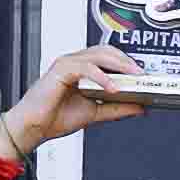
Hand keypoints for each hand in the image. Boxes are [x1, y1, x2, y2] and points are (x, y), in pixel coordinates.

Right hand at [0, 45, 130, 163]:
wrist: (34, 128)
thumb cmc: (55, 117)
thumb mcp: (96, 113)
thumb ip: (117, 109)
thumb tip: (141, 107)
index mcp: (83, 69)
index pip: (110, 57)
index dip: (128, 63)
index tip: (145, 75)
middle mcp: (76, 63)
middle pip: (107, 51)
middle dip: (128, 61)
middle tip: (143, 75)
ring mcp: (68, 64)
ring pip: (99, 55)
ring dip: (120, 65)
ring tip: (135, 77)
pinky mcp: (61, 70)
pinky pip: (86, 68)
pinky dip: (102, 77)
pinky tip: (113, 88)